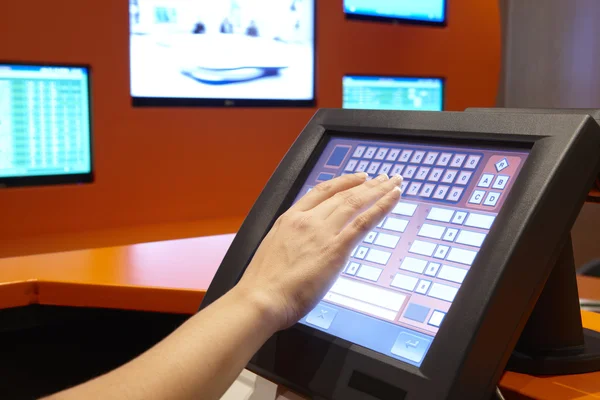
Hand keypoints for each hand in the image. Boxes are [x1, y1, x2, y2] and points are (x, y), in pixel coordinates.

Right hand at [235, 172, 402, 330]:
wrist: (261, 298)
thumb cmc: (263, 285)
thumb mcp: (273, 251)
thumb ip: (291, 244)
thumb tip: (303, 250)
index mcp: (289, 219)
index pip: (321, 192)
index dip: (342, 182)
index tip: (357, 178)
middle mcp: (307, 220)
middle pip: (343, 195)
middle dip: (366, 184)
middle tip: (383, 178)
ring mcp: (322, 232)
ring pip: (356, 202)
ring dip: (378, 190)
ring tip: (394, 183)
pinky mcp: (336, 248)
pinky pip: (364, 221)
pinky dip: (381, 206)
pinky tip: (393, 198)